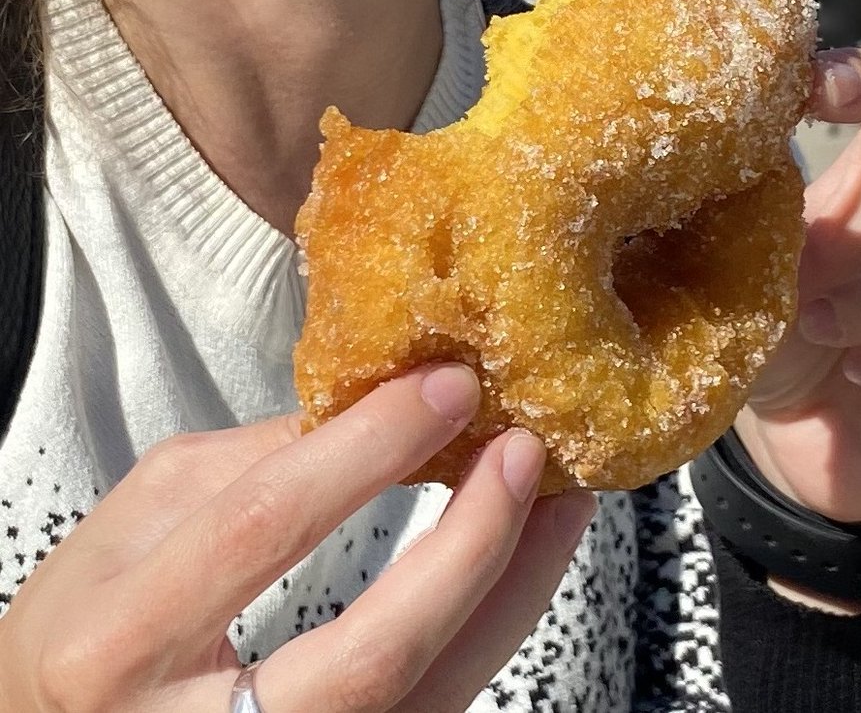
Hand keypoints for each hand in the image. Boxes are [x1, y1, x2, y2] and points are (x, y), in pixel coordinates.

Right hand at [0, 365, 596, 712]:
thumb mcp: (136, 526)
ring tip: (562, 496)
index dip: (366, 450)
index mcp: (120, 646)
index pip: (263, 529)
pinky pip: (443, 699)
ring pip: (429, 690)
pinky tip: (528, 555)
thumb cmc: (92, 630)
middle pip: (370, 651)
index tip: (446, 386)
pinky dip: (496, 620)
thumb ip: (250, 463)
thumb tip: (376, 407)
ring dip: (512, 583)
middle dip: (468, 542)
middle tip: (523, 451)